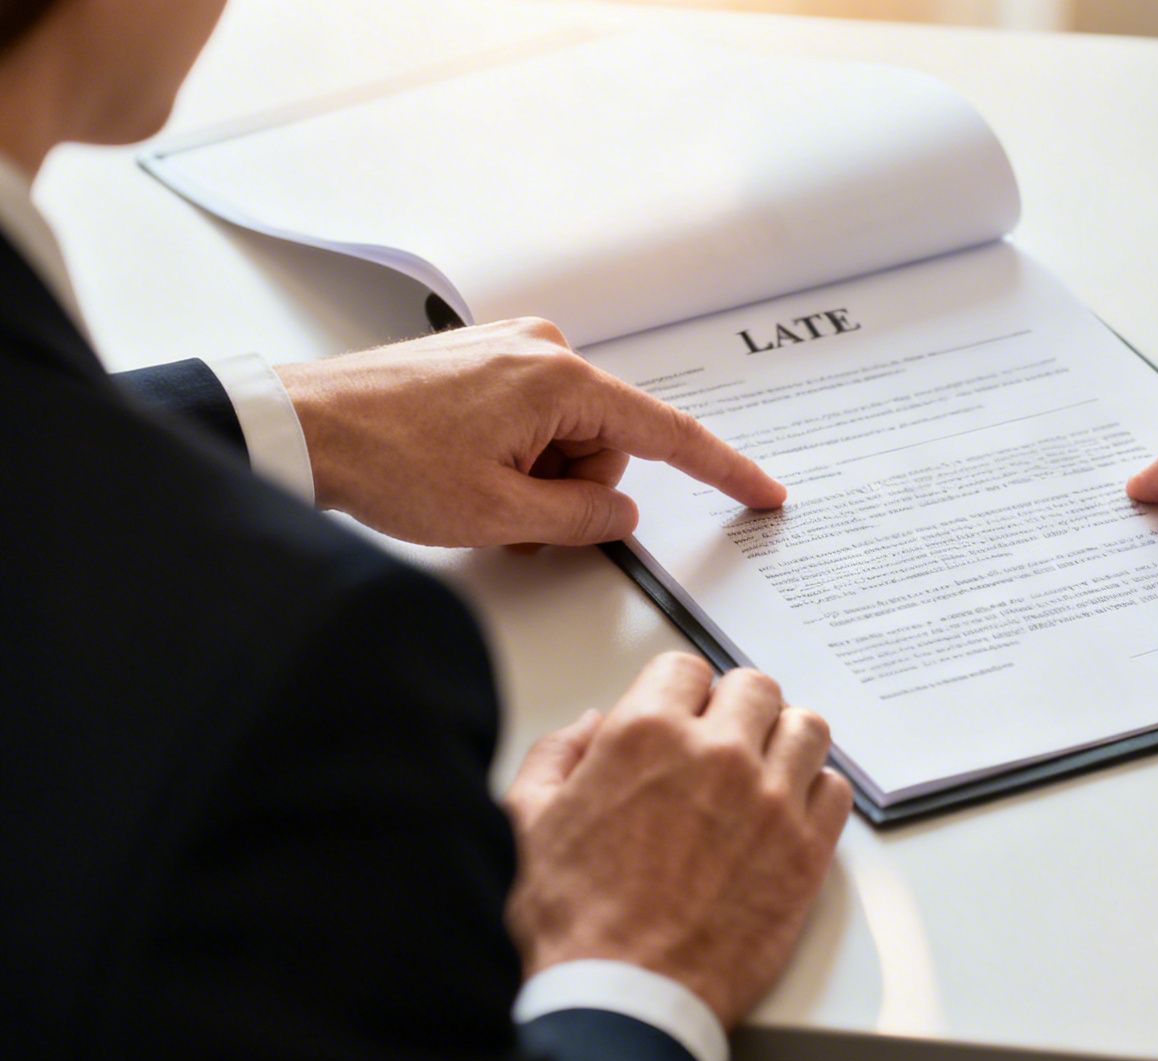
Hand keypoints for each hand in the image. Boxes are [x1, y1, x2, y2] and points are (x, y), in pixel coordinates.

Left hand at [276, 318, 784, 546]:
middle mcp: (543, 348)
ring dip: (535, 479)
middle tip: (508, 515)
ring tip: (472, 492)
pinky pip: (531, 421)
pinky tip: (463, 470)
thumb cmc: (383, 461)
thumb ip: (582, 517)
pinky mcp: (482, 360)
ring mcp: (510, 349)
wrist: (296, 428)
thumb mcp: (499, 514)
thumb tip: (617, 511)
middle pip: (607, 445)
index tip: (763, 493)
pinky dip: (512, 457)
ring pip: (567, 439)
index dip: (722, 471)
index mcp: (560, 379)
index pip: (667, 433)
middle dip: (571, 491)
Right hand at [503, 654, 851, 1028]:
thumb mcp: (526, 822)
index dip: (679, 694)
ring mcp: (770, 801)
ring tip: (762, 773)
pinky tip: (786, 814)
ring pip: (807, 729)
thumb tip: (590, 727)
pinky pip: (835, 789)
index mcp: (645, 735)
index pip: (686, 669)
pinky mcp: (806, 852)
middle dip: (736, 709)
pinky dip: (815, 793)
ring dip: (784, 742)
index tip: (679, 719)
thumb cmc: (568, 925)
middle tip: (720, 746)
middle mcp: (717, 755)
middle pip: (755, 688)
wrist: (621, 1002)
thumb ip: (557, 757)